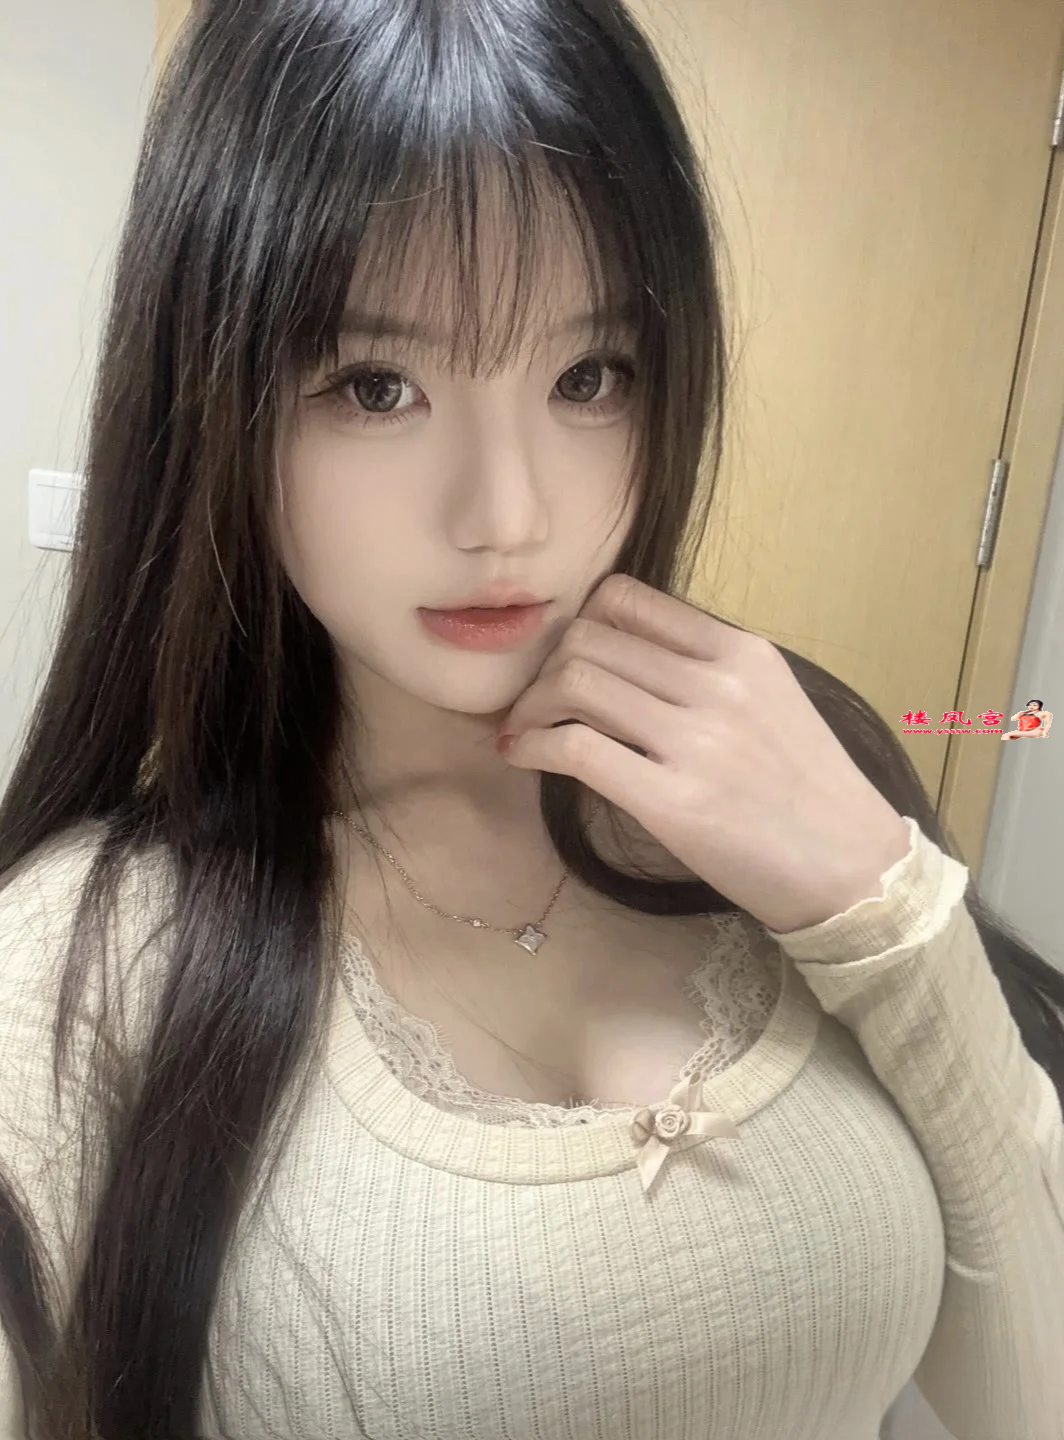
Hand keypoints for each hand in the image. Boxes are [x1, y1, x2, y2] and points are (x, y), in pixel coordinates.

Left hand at [496, 573, 911, 933]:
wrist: (854, 868)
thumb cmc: (807, 789)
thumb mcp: (771, 700)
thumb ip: (704, 670)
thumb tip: (620, 658)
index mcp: (741, 651)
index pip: (628, 599)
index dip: (580, 624)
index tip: (567, 659)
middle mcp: (717, 683)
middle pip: (588, 637)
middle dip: (545, 667)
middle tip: (536, 703)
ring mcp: (696, 741)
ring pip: (574, 682)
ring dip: (531, 705)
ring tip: (526, 731)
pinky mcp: (673, 801)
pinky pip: (576, 748)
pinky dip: (534, 745)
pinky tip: (525, 757)